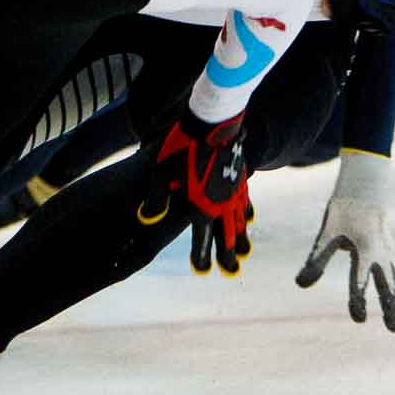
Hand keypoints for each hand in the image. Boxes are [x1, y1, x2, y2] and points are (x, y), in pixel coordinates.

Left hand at [153, 110, 251, 275]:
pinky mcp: (240, 175)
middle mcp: (221, 202)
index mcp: (201, 205)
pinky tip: (249, 218)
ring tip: (244, 253)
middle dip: (228, 254)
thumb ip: (156, 198)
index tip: (201, 270)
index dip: (201, 255)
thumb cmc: (182, 147)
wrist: (212, 123)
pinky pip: (245, 199)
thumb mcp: (162, 172)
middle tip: (231, 272)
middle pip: (226, 234)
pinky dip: (246, 212)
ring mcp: (234, 189)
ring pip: (239, 220)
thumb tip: (145, 218)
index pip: (202, 238)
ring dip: (241, 237)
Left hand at [295, 152, 394, 330]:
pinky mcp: (390, 253)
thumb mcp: (326, 235)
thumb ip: (316, 260)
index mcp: (365, 251)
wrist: (364, 192)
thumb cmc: (342, 214)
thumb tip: (301, 285)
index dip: (358, 301)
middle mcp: (381, 255)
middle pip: (388, 287)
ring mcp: (389, 254)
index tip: (358, 319)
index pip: (360, 282)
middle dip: (391, 309)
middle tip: (394, 331)